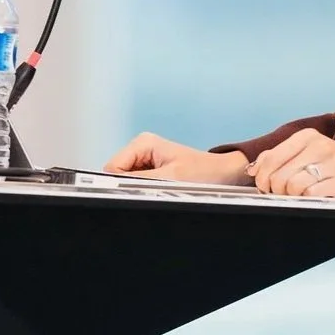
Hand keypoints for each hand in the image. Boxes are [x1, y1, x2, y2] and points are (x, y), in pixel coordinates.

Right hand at [104, 132, 250, 185]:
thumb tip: (113, 185)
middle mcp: (141, 147)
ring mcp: (146, 158)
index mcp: (142, 142)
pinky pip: (136, 183)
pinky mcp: (151, 169)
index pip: (111, 168)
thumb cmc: (203, 172)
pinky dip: (146, 190)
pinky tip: (164, 189)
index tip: (138, 191)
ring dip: (140, 189)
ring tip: (164, 188)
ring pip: (125, 181)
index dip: (120, 184)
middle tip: (157, 189)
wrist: (223, 174)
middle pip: (117, 174)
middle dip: (131, 186)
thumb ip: (138, 181)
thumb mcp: (169, 178)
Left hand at [249, 129, 334, 199]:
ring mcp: (333, 164)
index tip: (264, 186)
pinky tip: (311, 197)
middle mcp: (320, 146)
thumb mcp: (304, 151)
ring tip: (295, 196)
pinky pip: (311, 196)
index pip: (271, 158)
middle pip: (280, 176)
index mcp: (307, 136)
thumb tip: (253, 170)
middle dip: (274, 190)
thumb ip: (276, 156)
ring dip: (290, 197)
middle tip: (279, 194)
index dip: (262, 177)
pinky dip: (306, 200)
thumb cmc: (330, 161)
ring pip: (294, 187)